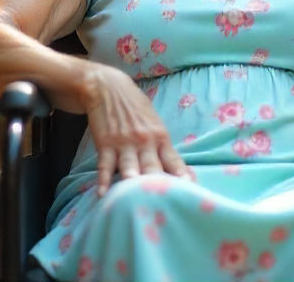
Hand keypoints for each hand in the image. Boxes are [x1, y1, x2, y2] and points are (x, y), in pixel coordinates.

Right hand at [81, 64, 187, 195]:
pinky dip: (104, 180)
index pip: (174, 162)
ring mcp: (125, 143)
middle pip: (154, 169)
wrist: (107, 87)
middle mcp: (145, 141)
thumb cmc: (134, 107)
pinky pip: (105, 165)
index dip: (182, 178)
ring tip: (135, 200)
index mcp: (160, 136)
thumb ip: (161, 144)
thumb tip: (174, 168)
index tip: (191, 193)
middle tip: (166, 205)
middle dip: (160, 186)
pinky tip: (103, 193)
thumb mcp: (153, 122)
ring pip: (131, 167)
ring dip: (133, 182)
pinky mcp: (106, 144)